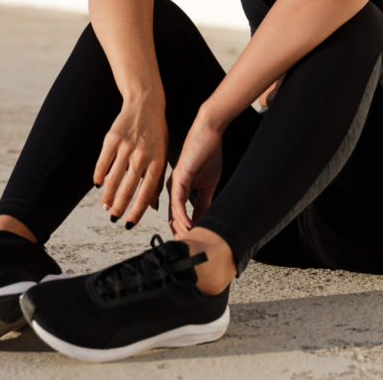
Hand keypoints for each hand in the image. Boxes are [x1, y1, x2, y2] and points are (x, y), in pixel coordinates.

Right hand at [93, 93, 166, 227]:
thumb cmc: (156, 133)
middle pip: (128, 188)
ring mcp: (126, 146)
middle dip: (120, 207)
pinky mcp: (112, 138)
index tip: (129, 224)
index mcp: (157, 161)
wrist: (145, 103)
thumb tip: (153, 206)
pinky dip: (100, 175)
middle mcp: (142, 155)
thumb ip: (157, 180)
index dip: (137, 211)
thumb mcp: (163, 154)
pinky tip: (98, 185)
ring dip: (109, 195)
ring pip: (114, 177)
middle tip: (114, 219)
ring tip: (106, 206)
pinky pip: (103, 161)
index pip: (146, 193)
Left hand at [169, 113, 223, 235]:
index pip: (179, 217)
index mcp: (178, 190)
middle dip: (181, 235)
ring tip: (189, 242)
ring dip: (181, 229)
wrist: (209, 133)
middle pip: (173, 219)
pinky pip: (177, 201)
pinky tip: (189, 226)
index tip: (194, 245)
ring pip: (174, 213)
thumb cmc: (208, 154)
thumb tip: (204, 220)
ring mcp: (174, 184)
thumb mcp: (208, 185)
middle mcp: (173, 189)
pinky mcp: (179, 177)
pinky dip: (183, 215)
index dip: (185, 232)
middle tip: (190, 249)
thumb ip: (204, 203)